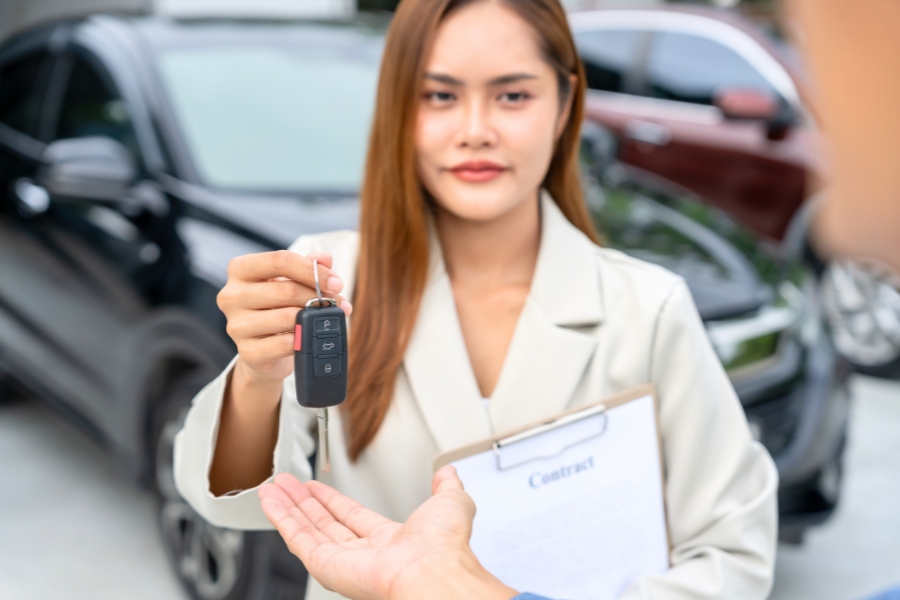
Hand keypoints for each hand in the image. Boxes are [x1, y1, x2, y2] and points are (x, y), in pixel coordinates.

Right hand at [217, 249, 351, 382]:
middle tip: (335, 304)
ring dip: (314, 319)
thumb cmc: (280, 307)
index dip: (312, 271)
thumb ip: (309, 266)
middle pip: (286, 290)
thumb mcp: (292, 281)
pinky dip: (304, 339)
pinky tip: (307, 337)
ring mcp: (236, 326)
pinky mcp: (247, 352)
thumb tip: (324, 258)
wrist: (265, 350)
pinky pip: (286, 343)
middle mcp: (231, 296)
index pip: (279, 261)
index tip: (336, 283)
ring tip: (324, 320)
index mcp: (240, 269)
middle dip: (317, 297)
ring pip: (288, 317)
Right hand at [258, 466, 517, 599]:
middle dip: (304, 502)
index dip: (332, 500)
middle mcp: (364, 553)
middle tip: (287, 484)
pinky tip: (270, 501)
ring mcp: (343, 561)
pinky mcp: (325, 566)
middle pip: (324, 523)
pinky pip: (297, 539)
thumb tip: (448, 473)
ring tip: (272, 488)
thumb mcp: (450, 502)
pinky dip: (280, 518)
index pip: (352, 517)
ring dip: (287, 508)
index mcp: (390, 540)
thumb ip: (446, 486)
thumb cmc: (445, 546)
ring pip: (306, 530)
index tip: (316, 487)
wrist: (433, 571)